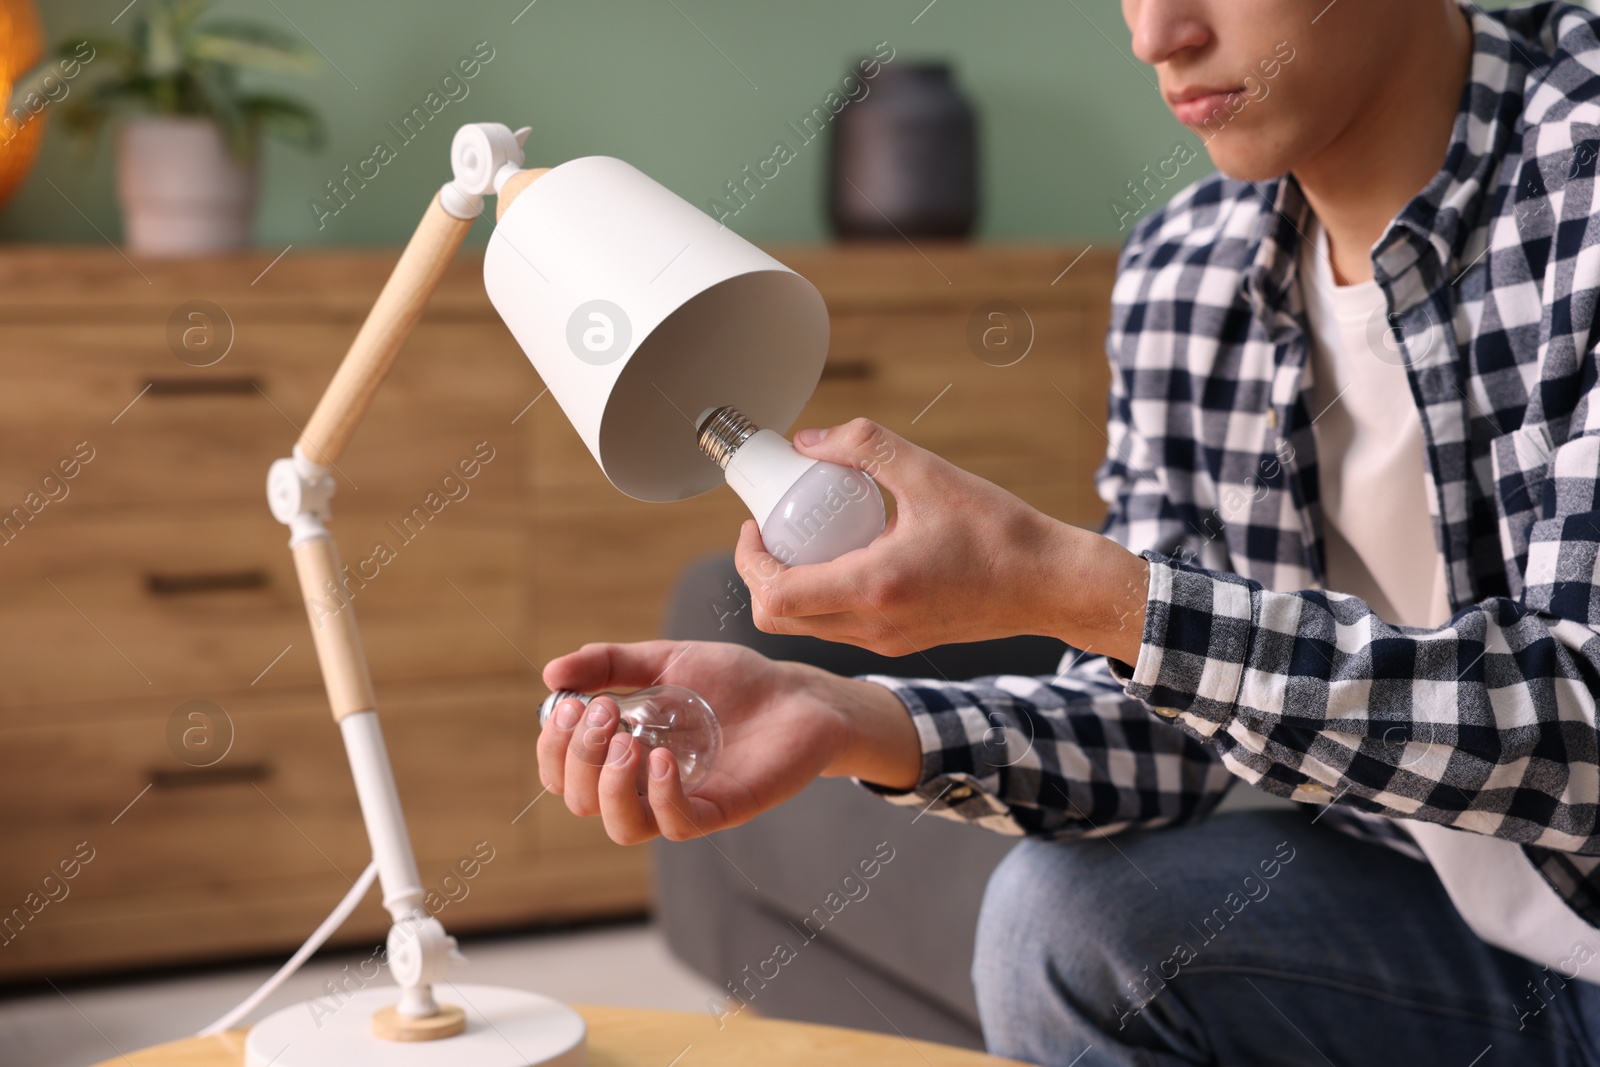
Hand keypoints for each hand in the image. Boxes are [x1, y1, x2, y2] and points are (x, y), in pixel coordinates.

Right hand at [537, 639, 918, 844]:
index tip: (569, 706)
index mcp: (625, 751)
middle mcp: (646, 784)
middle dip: (579, 758)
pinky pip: (677, 824)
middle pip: (584, 800)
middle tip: (601, 713)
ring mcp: (683, 800)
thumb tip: (552, 674)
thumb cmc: (734, 681)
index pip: (565, 773)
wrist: (799, 693)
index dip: (554, 748)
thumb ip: (611, 663)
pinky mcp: (722, 809)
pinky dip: (661, 795)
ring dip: (610, 786)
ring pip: (623, 825)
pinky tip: (663, 758)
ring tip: (627, 742)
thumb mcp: (667, 659)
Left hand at [733, 418, 1148, 662]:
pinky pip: (840, 627)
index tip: (755, 524)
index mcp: (873, 588)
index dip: (748, 559)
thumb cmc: (1001, 532)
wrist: (1053, 585)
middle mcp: (873, 626)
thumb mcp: (931, 473)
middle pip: (779, 620)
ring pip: (808, 627)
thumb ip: (865, 445)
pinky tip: (849, 553)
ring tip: (807, 538)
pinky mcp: (901, 643)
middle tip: (771, 531)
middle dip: (760, 574)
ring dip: (791, 586)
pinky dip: (824, 596)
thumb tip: (808, 440)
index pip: (776, 595)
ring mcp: (886, 642)